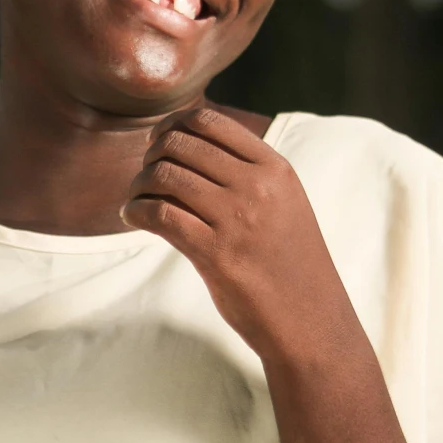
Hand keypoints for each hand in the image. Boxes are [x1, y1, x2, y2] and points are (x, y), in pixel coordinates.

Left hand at [118, 107, 344, 356]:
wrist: (310, 320)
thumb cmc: (289, 262)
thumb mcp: (284, 203)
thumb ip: (248, 173)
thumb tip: (187, 143)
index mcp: (275, 168)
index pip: (209, 121)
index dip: (172, 126)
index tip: (158, 142)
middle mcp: (257, 187)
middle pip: (180, 145)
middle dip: (152, 156)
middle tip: (146, 175)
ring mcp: (237, 219)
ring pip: (165, 176)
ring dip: (139, 184)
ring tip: (137, 198)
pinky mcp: (216, 254)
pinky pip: (159, 214)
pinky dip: (135, 211)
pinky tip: (132, 217)